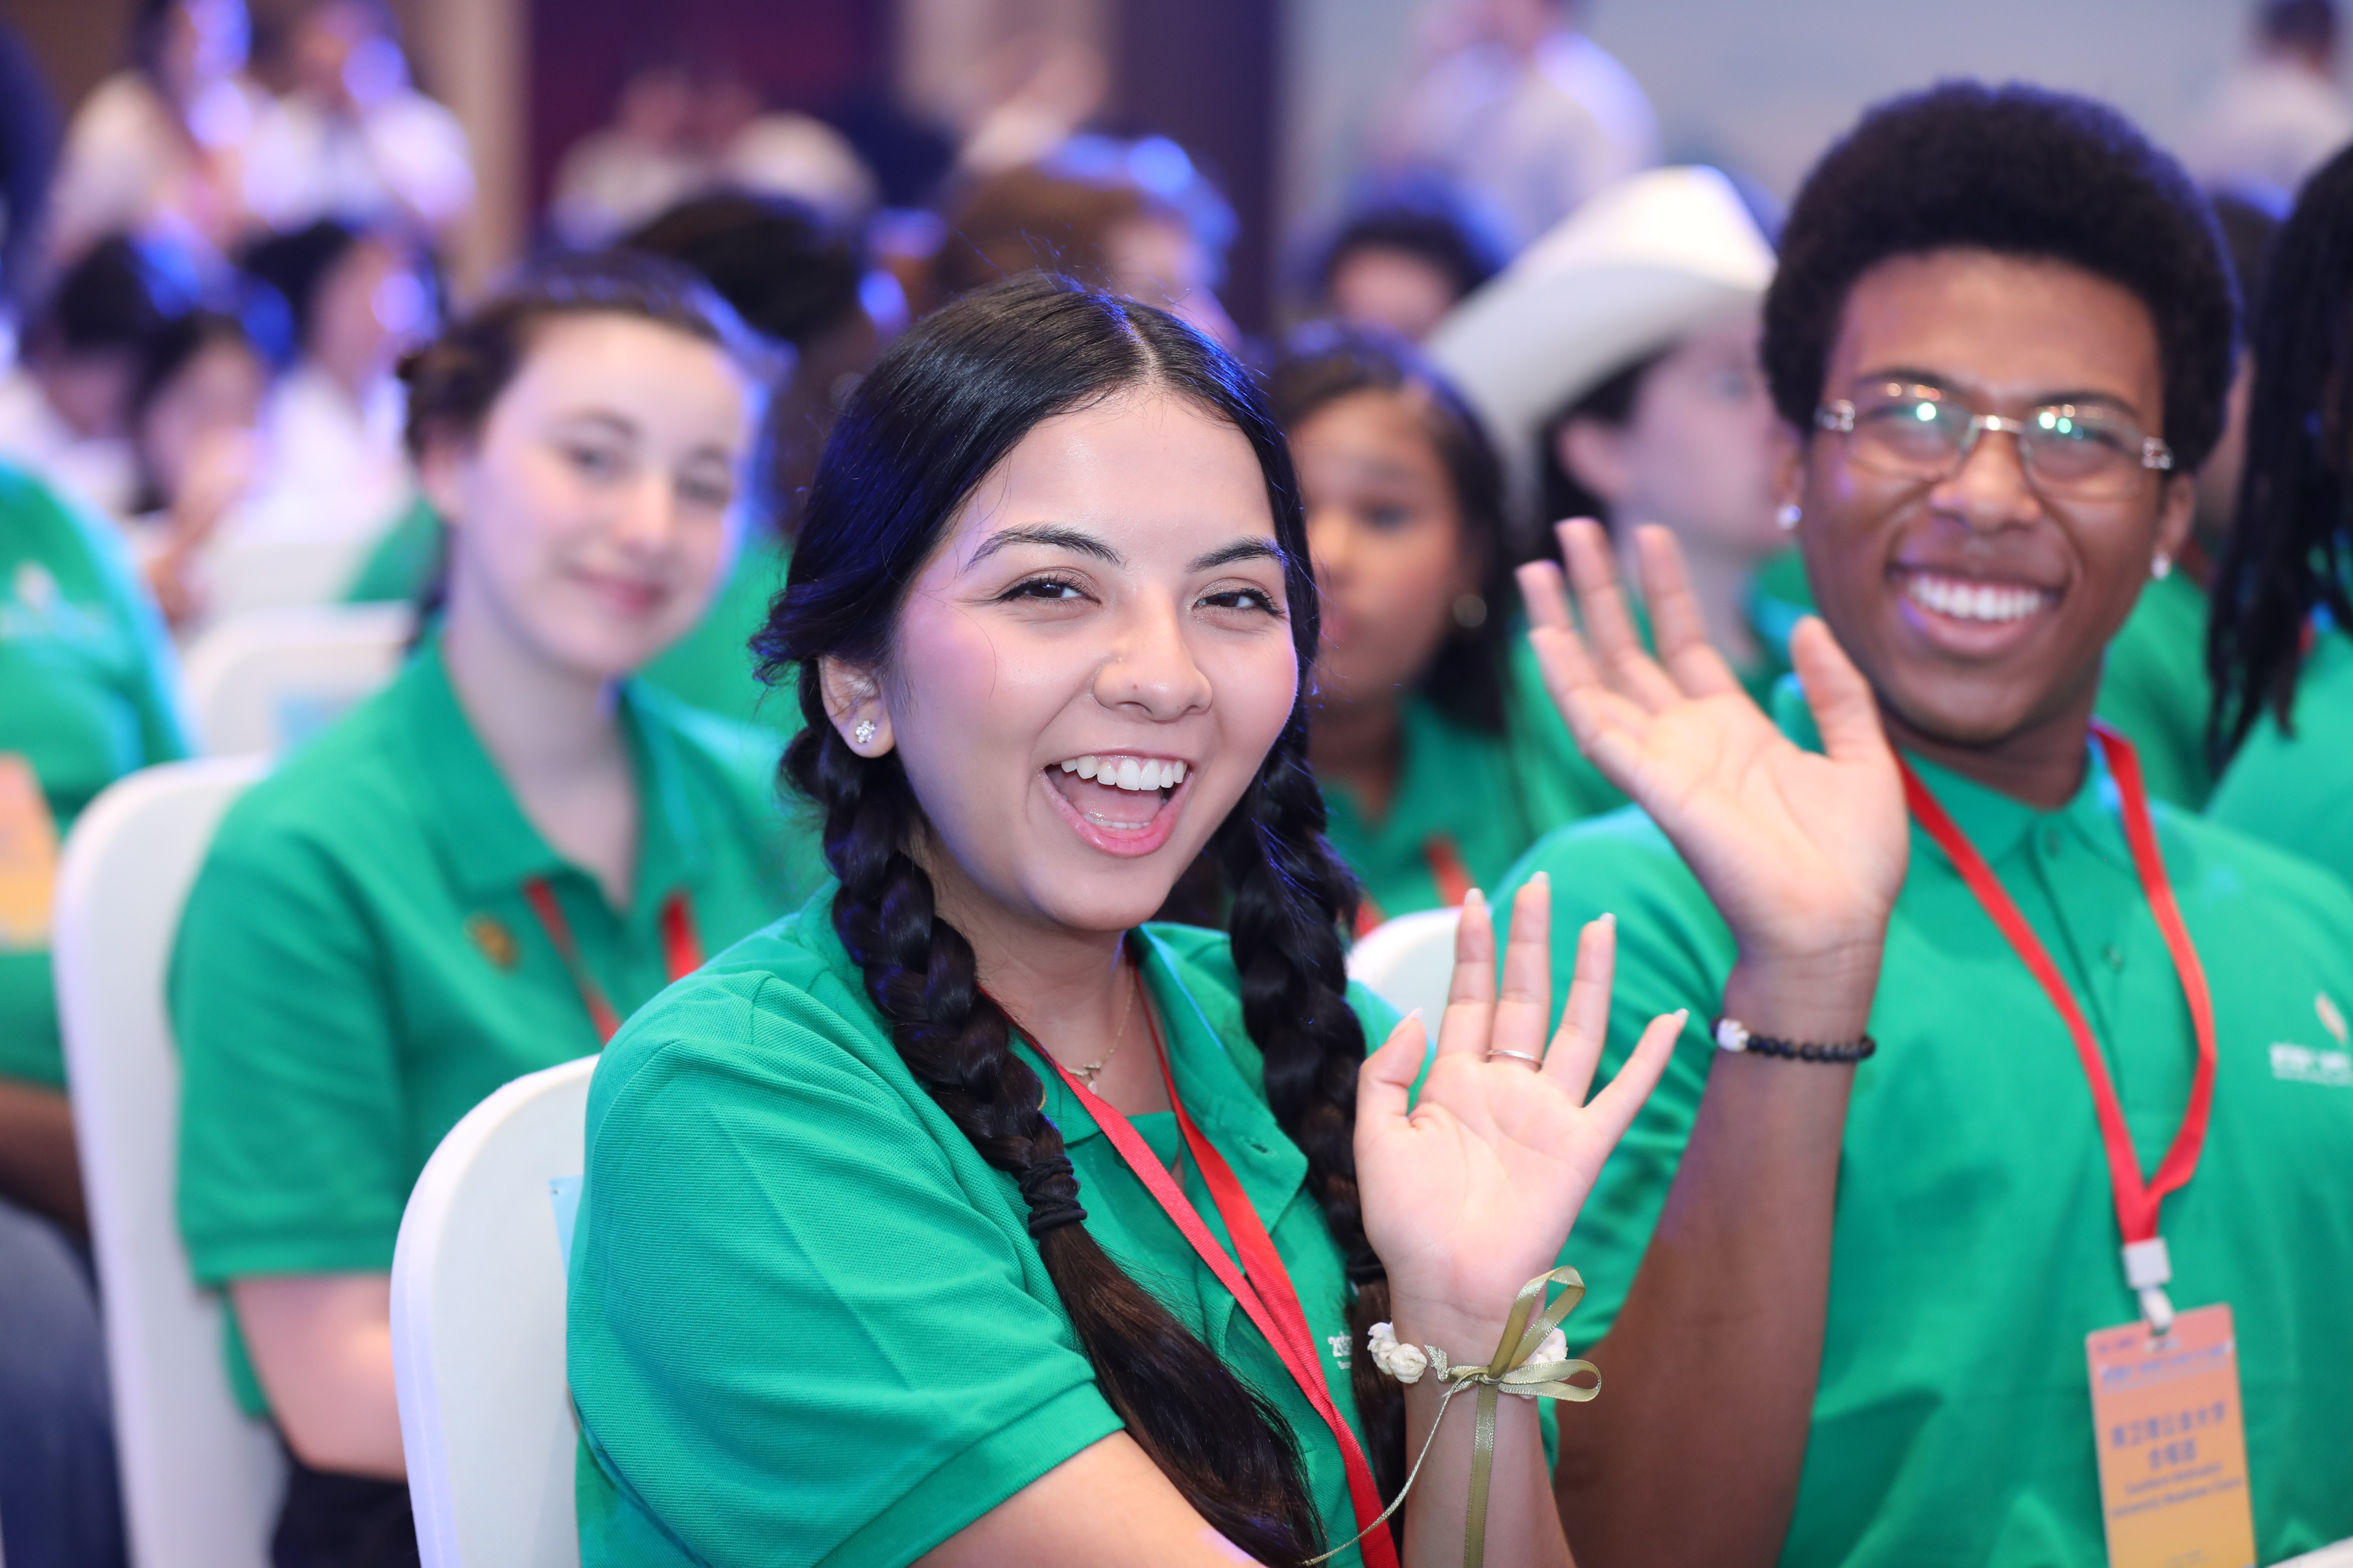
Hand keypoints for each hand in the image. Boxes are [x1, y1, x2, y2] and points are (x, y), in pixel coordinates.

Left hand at [1356, 878, 1681, 1343]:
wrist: (1444, 1283)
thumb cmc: (1404, 1221)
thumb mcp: (1374, 1134)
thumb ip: (1387, 1070)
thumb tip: (1416, 1014)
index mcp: (1453, 1081)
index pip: (1466, 998)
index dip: (1471, 948)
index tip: (1474, 895)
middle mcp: (1505, 1087)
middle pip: (1522, 998)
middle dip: (1528, 941)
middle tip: (1536, 884)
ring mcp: (1548, 1113)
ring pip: (1577, 1029)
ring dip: (1588, 978)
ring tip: (1599, 923)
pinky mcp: (1582, 1146)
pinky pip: (1623, 1093)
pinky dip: (1650, 1058)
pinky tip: (1673, 1019)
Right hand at [1517, 520, 1905, 980]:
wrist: (1837, 927)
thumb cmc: (1853, 862)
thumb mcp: (1862, 756)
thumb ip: (1837, 690)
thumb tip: (1807, 628)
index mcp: (1734, 731)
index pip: (1684, 643)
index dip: (1665, 589)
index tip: (1648, 534)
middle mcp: (1687, 741)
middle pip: (1627, 649)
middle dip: (1600, 588)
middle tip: (1573, 528)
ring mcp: (1663, 762)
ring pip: (1596, 679)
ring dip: (1565, 622)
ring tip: (1539, 565)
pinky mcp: (1652, 786)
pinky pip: (1595, 727)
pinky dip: (1566, 682)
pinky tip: (1543, 638)